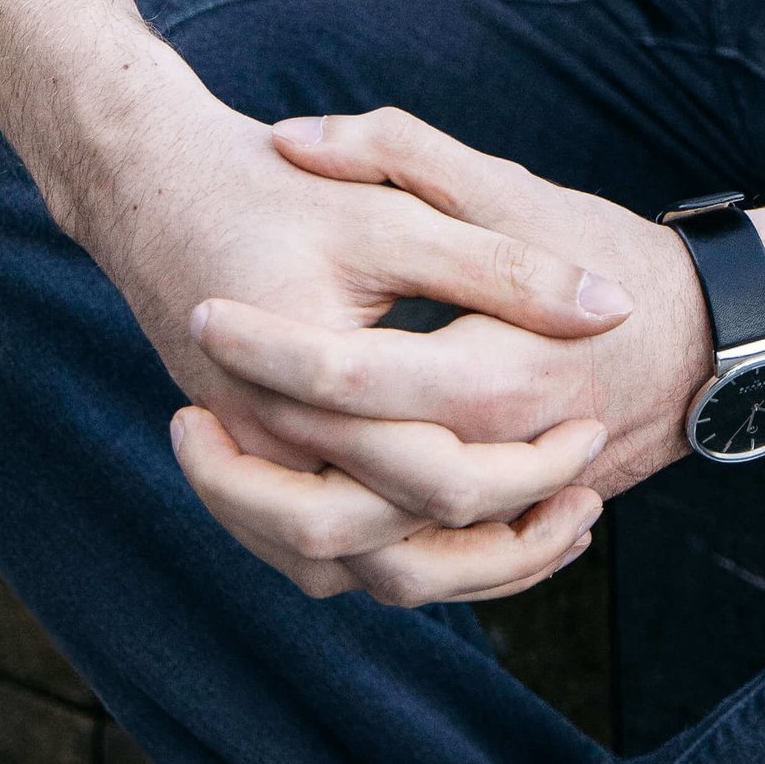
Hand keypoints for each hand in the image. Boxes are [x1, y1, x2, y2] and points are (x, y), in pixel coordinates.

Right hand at [0, 0, 630, 608]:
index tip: (593, 426)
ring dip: (456, 570)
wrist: (151, 190)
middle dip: (506, 539)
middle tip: (582, 497)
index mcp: (320, 392)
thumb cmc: (277, 191)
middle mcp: (277, 452)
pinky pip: (326, 554)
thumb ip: (504, 268)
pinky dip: (397, 554)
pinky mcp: (249, 471)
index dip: (534, 468)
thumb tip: (613, 310)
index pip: (443, 478)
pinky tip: (463, 522)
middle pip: (405, 551)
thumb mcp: (401, 213)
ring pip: (361, 573)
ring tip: (544, 527)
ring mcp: (254, 471)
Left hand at [178, 108, 716, 604]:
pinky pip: (402, 570)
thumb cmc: (607, 246)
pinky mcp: (497, 530)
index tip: (204, 313)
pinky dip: (334, 549)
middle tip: (184, 413)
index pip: (351, 385)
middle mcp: (494, 458)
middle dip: (245, 473)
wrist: (708, 338)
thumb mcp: (506, 182)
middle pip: (341, 505)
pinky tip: (280, 490)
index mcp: (493, 371)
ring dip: (278, 528)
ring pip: (366, 566)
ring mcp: (498, 507)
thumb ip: (398, 149)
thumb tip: (293, 136)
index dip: (266, 348)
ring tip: (216, 459)